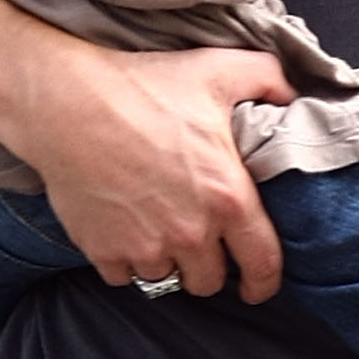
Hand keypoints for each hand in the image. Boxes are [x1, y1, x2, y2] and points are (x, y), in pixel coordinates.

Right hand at [21, 41, 294, 301]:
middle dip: (209, 267)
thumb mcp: (219, 71)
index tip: (258, 288)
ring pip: (166, 279)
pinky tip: (124, 231)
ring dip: (166, 263)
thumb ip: (268, 80)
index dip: (265, 283)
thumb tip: (291, 94)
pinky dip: (125, 261)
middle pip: (210, 281)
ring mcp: (144, 246)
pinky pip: (123, 276)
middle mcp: (190, 233)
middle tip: (199, 244)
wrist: (67, 102)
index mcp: (227, 198)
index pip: (262, 265)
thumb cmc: (144, 86)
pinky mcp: (103, 250)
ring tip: (159, 232)